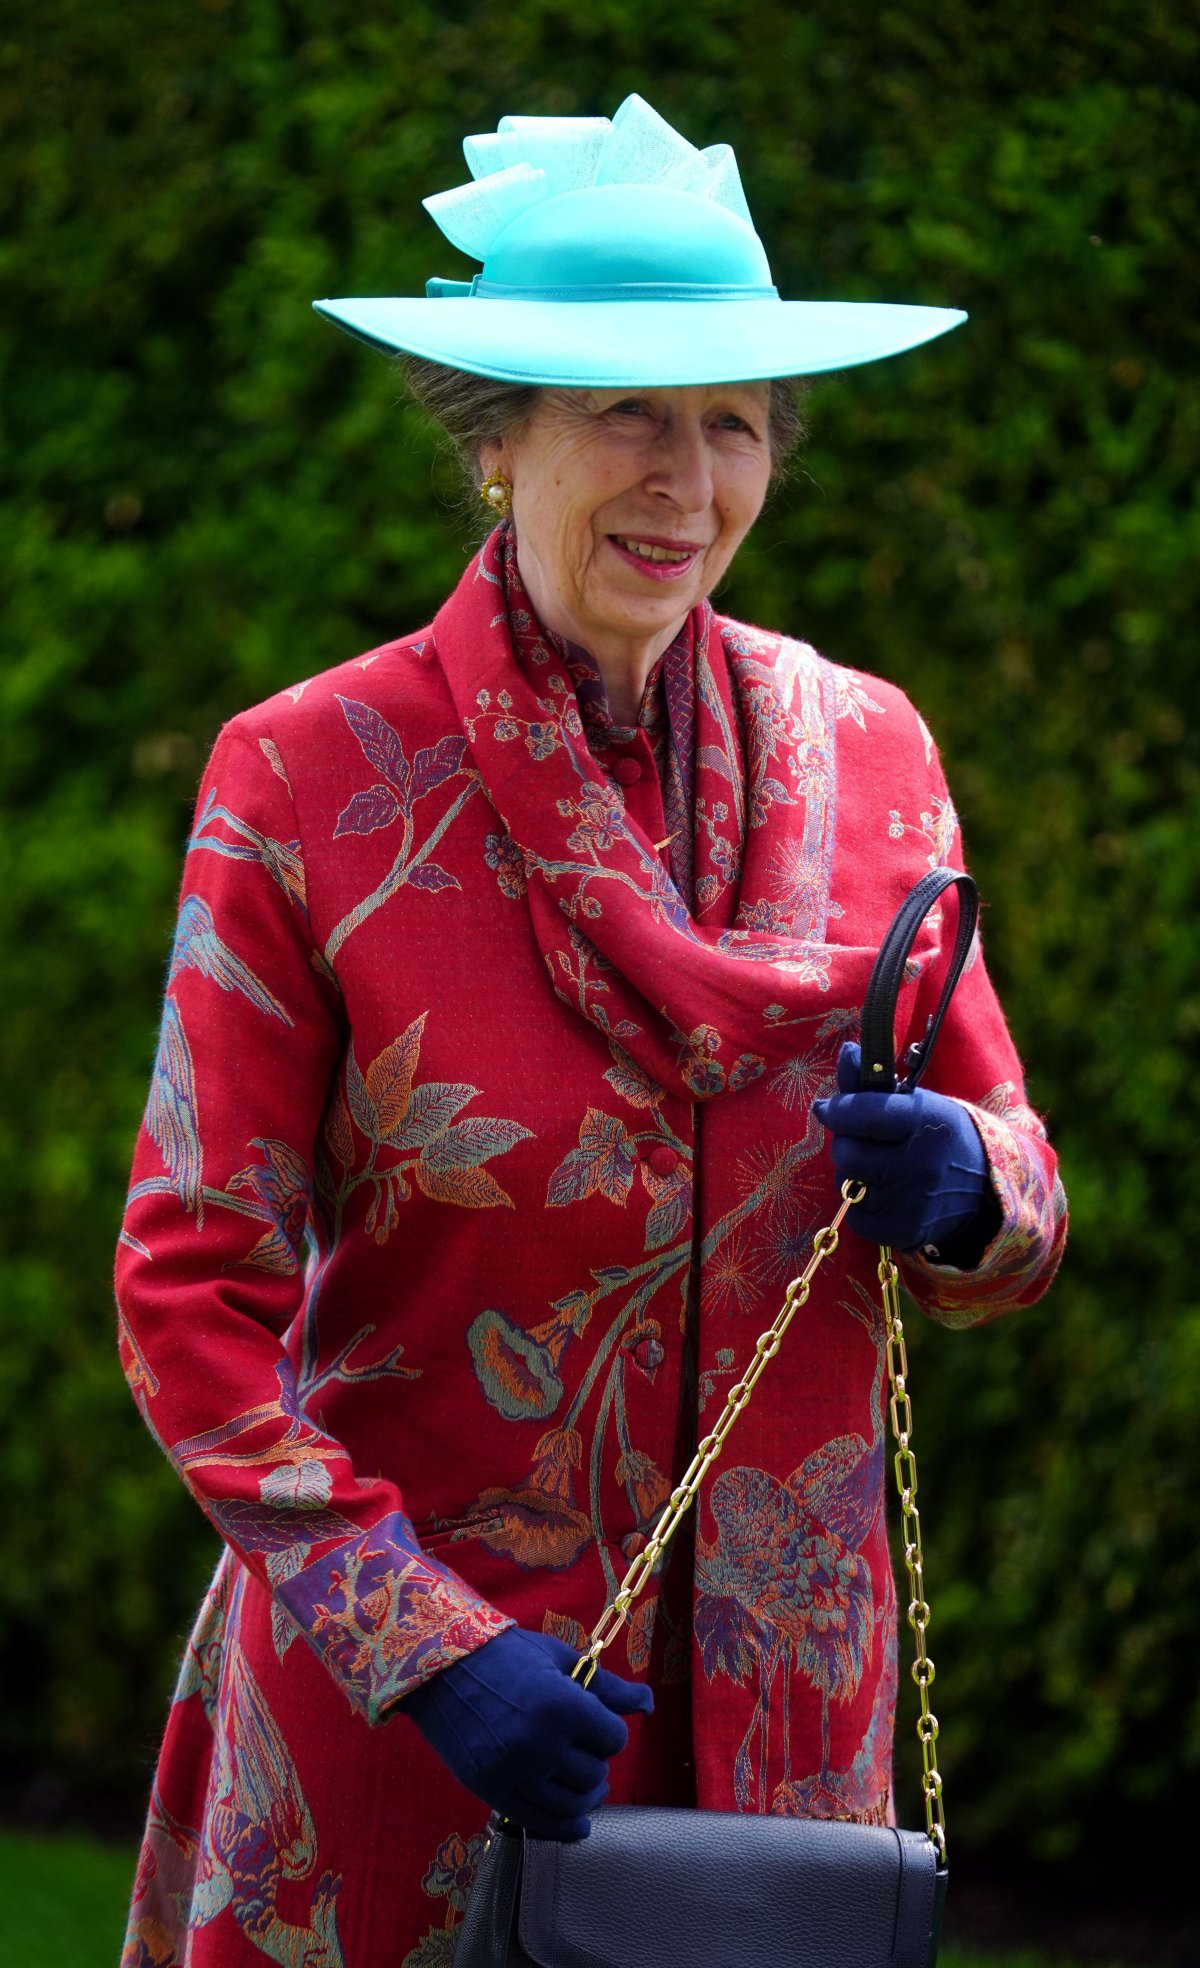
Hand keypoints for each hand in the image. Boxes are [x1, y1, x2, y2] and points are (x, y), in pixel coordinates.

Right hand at [400, 1625, 652, 1839]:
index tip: (595, 1721)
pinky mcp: (490, 1790)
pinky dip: (564, 1828)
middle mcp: (539, 1745)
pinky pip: (538, 1823)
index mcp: (561, 1706)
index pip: (613, 1739)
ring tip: (578, 1778)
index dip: (608, 1731)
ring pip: (571, 1804)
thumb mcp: (559, 1659)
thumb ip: (607, 1688)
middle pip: (594, 1775)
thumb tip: (649, 1705)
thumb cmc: (506, 1654)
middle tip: (580, 1744)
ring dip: (583, 1793)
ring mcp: (512, 1772)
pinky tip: (578, 1824)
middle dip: (595, 1760)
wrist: (442, 1666)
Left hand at [813, 1041, 992, 1254]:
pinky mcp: (904, 1232)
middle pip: (847, 1152)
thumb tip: (846, 1052)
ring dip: (853, 1174)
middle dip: (846, 1142)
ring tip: (879, 1166)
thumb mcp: (916, 1101)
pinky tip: (884, 1194)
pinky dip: (862, 1206)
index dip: (839, 1109)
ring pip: (847, 1184)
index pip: (864, 1113)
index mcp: (926, 1121)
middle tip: (863, 1139)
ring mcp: (913, 1202)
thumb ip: (872, 1080)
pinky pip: (856, 1217)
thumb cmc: (938, 1136)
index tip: (830, 1108)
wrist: (984, 1189)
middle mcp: (921, 1164)